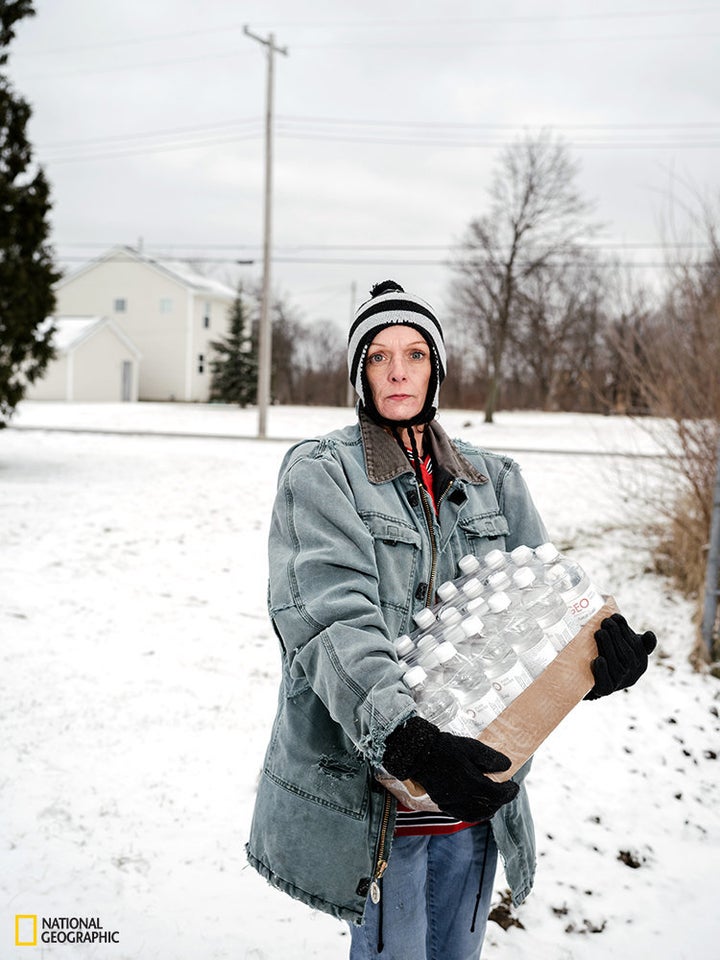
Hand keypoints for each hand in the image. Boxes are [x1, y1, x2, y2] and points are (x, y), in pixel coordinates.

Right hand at [382, 715, 518, 820]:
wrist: (418, 753)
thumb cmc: (445, 747)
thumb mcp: (471, 746)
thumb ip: (490, 757)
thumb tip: (507, 766)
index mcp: (472, 781)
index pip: (498, 794)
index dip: (510, 792)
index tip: (515, 786)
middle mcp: (463, 796)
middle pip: (489, 806)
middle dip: (501, 800)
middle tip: (507, 793)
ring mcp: (452, 802)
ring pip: (476, 814)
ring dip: (489, 810)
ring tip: (494, 803)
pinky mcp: (442, 803)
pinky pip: (462, 815)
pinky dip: (474, 814)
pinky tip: (476, 809)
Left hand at [585, 613, 656, 699]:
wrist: (596, 678)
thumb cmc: (613, 655)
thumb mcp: (626, 646)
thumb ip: (635, 638)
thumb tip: (650, 635)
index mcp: (641, 662)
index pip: (638, 646)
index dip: (626, 630)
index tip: (616, 616)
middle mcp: (633, 674)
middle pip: (627, 655)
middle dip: (616, 635)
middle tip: (605, 621)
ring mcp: (620, 683)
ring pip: (617, 665)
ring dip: (608, 647)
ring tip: (599, 632)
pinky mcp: (605, 690)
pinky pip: (605, 682)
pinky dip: (602, 670)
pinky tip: (598, 659)